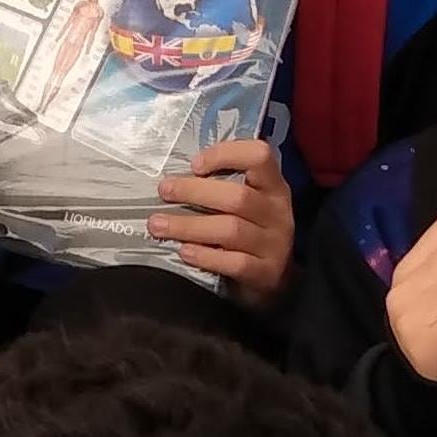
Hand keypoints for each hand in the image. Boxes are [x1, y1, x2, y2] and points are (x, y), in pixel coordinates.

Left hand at [149, 134, 296, 306]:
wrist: (276, 282)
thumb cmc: (252, 235)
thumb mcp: (248, 206)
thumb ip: (223, 188)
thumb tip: (176, 178)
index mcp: (273, 187)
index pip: (259, 156)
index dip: (226, 155)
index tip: (195, 164)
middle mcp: (276, 212)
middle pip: (237, 196)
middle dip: (194, 191)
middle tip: (164, 191)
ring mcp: (274, 244)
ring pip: (230, 229)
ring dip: (189, 226)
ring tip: (159, 225)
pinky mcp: (265, 272)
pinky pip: (235, 262)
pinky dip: (206, 256)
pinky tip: (185, 252)